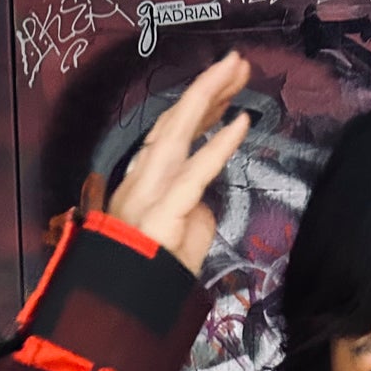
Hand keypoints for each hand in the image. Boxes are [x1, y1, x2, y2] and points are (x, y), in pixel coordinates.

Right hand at [106, 51, 251, 272]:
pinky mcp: (164, 209)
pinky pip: (197, 172)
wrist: (129, 306)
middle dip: (208, 88)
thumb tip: (205, 203)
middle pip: (178, 121)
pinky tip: (241, 121)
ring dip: (211, 96)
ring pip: (181, 131)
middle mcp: (143, 179)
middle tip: (237, 63)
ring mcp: (150, 191)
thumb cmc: (152, 278)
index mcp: (144, 185)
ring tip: (237, 71)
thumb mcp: (179, 243)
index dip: (198, 108)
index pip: (172, 135)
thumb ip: (194, 218)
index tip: (223, 90)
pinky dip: (219, 145)